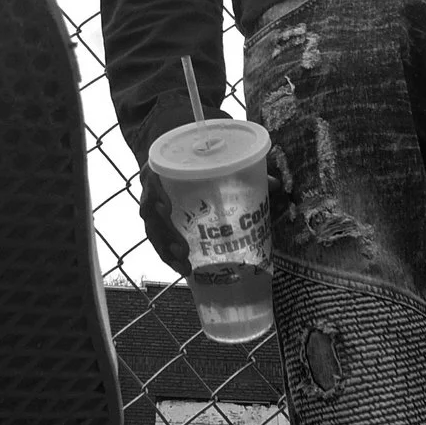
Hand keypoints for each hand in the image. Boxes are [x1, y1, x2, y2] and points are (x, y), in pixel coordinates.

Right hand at [134, 100, 232, 273]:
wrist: (179, 155)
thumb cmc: (198, 156)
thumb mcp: (214, 157)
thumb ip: (242, 169)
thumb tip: (275, 185)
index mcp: (161, 167)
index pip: (151, 179)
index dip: (155, 194)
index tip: (167, 207)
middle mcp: (152, 188)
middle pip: (150, 214)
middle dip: (166, 234)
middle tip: (183, 250)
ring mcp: (153, 207)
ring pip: (153, 232)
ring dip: (167, 251)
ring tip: (184, 266)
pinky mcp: (159, 223)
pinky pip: (159, 242)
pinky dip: (169, 257)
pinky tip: (184, 270)